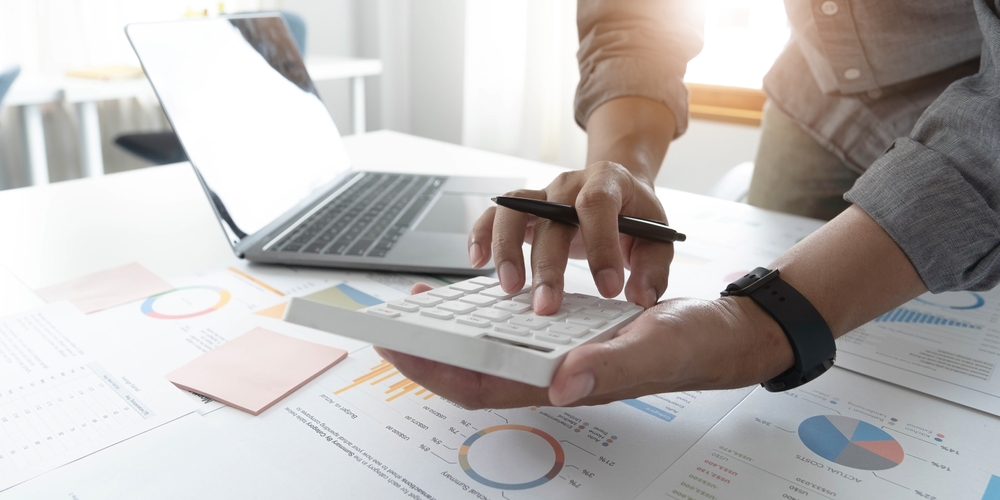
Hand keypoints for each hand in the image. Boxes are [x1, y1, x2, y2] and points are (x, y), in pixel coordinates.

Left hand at [374, 284, 793, 408]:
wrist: (723, 333)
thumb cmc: (694, 345)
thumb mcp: (655, 347)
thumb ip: (609, 367)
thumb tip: (559, 383)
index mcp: (566, 381)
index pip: (482, 385)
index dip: (433, 369)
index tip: (393, 345)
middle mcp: (556, 372)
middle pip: (476, 370)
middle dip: (430, 350)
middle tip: (394, 322)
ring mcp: (561, 355)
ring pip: (494, 350)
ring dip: (456, 331)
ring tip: (428, 305)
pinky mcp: (571, 336)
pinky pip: (517, 332)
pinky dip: (490, 313)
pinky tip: (483, 294)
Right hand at [468, 162, 672, 314]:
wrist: (617, 188)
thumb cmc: (635, 215)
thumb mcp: (657, 237)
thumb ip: (653, 268)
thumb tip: (640, 297)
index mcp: (608, 182)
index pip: (598, 206)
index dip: (601, 246)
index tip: (608, 290)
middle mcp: (569, 184)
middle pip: (551, 218)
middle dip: (548, 266)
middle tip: (547, 306)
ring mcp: (542, 194)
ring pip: (514, 210)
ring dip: (507, 249)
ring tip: (509, 286)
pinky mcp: (524, 208)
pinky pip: (494, 215)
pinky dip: (481, 235)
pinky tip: (478, 261)